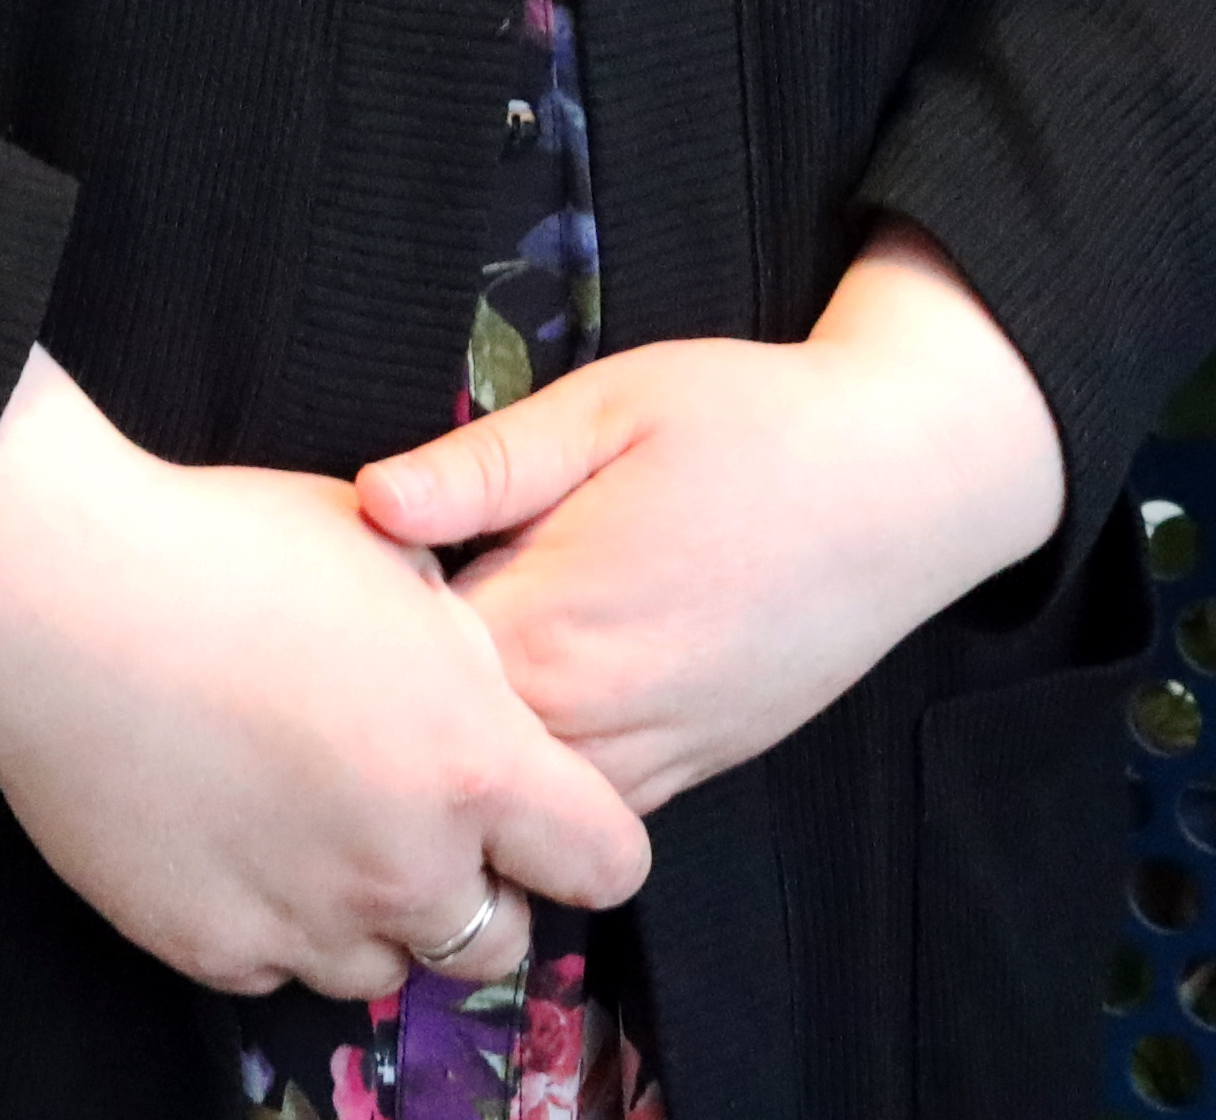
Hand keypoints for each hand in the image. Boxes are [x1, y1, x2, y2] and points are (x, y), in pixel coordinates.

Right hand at [0, 348, 649, 996]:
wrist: (61, 602)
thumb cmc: (225, 550)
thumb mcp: (391, 558)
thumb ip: (464, 650)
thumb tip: (483, 690)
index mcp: (472, 764)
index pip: (608, 864)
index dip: (585, 840)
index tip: (547, 817)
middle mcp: (405, 867)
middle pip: (500, 942)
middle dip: (476, 889)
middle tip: (411, 815)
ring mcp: (306, 920)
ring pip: (386, 967)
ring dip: (371, 914)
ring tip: (311, 821)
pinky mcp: (213, 949)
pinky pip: (277, 967)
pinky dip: (273, 921)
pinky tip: (235, 837)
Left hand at [347, 226, 1066, 814]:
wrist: (908, 485)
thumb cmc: (756, 423)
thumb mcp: (612, 405)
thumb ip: (485, 464)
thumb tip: (368, 502)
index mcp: (552, 622)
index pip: (396, 674)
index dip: (342, 640)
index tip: (307, 598)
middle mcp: (592, 717)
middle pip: (438, 761)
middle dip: (381, 719)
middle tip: (328, 655)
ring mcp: (646, 760)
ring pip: (506, 810)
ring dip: (455, 763)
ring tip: (405, 693)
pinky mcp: (689, 772)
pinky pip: (580, 810)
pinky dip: (530, 783)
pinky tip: (501, 720)